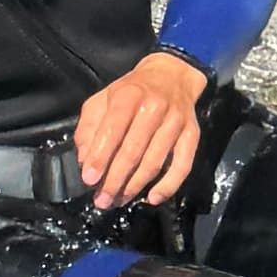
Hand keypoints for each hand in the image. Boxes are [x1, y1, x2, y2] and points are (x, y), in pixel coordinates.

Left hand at [78, 48, 208, 211]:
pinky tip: (152, 198)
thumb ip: (89, 127)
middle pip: (133, 151)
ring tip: (119, 200)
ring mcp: (175, 122)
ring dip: (135, 187)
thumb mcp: (103, 99)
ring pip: (155, 162)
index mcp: (129, 96)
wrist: (171, 76)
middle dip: (114, 180)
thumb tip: (85, 160)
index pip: (113, 130)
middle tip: (102, 200)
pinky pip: (183, 166)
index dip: (100, 157)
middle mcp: (154, 107)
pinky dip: (168, 186)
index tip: (89, 179)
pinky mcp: (191, 134)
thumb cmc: (132, 91)